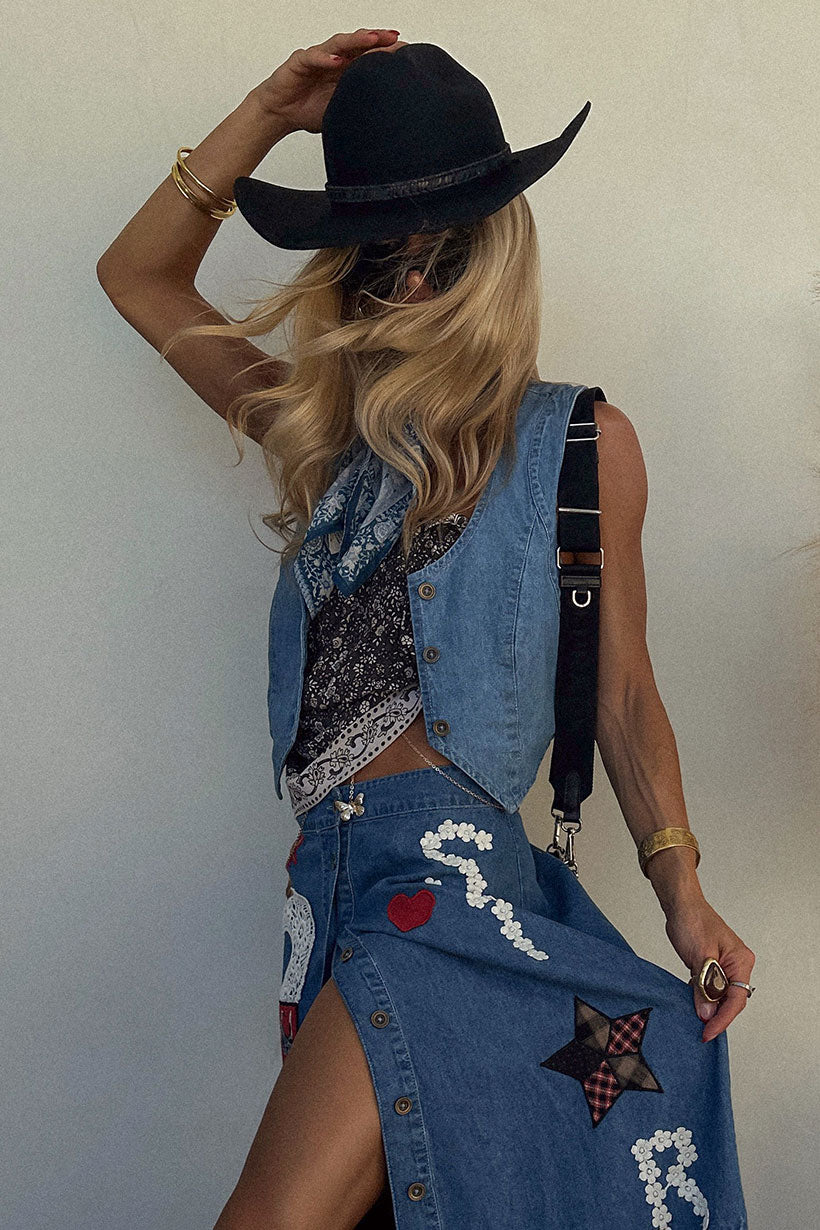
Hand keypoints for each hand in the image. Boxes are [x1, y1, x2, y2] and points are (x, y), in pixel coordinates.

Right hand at [253, 29, 406, 134]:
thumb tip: (385, 119)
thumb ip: (360, 107)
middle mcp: (333, 59)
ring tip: (372, 39)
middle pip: (358, 44)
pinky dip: (324, 58)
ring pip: (339, 43)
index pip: (369, 55)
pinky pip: (312, 57)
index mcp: (346, 69)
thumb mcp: (342, 111)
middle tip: (395, 37)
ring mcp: (317, 57)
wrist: (280, 113)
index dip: (386, 51)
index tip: (406, 51)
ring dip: (356, 40)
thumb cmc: (308, 110)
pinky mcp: (299, 62)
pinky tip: (336, 61)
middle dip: (377, 39)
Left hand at [663, 896, 755, 1042]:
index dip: (723, 1019)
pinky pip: (711, 988)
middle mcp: (737, 965)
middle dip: (717, 1016)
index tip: (709, 1032)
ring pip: (720, 996)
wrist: (681, 904)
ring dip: (709, 1008)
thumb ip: (704, 986)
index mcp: (741, 961)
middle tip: (701, 1030)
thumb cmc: (693, 921)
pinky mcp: (712, 966)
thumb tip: (707, 1013)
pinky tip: (694, 1005)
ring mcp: (725, 965)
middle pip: (731, 1000)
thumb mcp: (699, 956)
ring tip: (696, 1021)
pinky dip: (703, 997)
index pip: (736, 999)